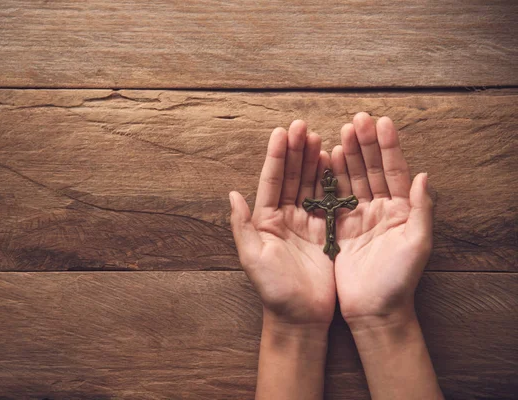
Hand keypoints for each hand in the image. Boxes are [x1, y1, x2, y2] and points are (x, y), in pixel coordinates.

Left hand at [229, 120, 335, 325]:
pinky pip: (328, 201)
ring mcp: (306, 223)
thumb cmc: (273, 291)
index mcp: (265, 220)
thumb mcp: (253, 258)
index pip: (271, 181)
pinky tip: (334, 163)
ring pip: (309, 184)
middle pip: (291, 177)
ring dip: (312, 161)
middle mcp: (284, 217)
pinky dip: (331, 181)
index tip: (282, 131)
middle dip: (296, 151)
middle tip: (304, 126)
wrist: (301, 317)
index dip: (277, 156)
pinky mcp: (325, 232)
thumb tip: (231, 194)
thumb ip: (242, 226)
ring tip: (318, 137)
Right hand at [331, 112, 433, 327]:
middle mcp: (382, 209)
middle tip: (357, 120)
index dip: (389, 147)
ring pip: (353, 179)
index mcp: (402, 211)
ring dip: (347, 155)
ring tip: (339, 132)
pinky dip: (331, 178)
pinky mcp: (339, 227)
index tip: (382, 122)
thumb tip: (424, 176)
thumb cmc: (398, 281)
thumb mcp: (416, 245)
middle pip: (373, 169)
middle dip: (366, 144)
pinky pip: (335, 197)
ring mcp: (359, 217)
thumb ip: (422, 210)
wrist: (372, 310)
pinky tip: (326, 160)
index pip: (396, 171)